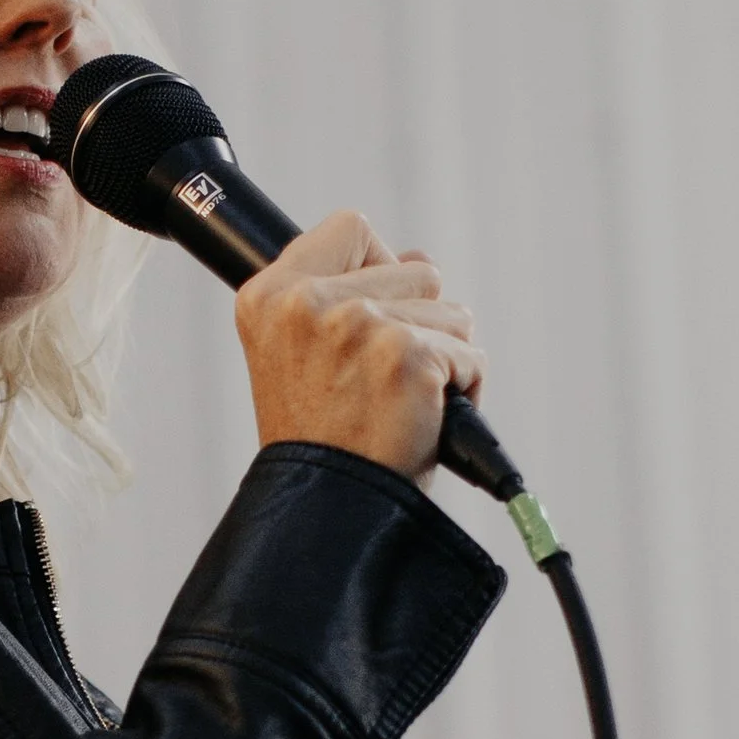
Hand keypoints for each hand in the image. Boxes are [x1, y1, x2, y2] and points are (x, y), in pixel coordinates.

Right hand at [236, 215, 484, 485]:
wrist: (330, 509)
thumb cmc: (325, 440)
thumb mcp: (304, 354)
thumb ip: (345, 295)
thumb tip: (418, 259)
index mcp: (269, 297)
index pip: (351, 229)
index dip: (376, 269)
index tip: (367, 318)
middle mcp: (306, 303)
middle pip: (417, 269)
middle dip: (417, 322)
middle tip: (380, 382)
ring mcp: (356, 325)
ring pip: (451, 312)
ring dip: (442, 358)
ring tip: (400, 403)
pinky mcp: (405, 355)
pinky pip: (470, 356)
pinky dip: (463, 390)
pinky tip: (423, 420)